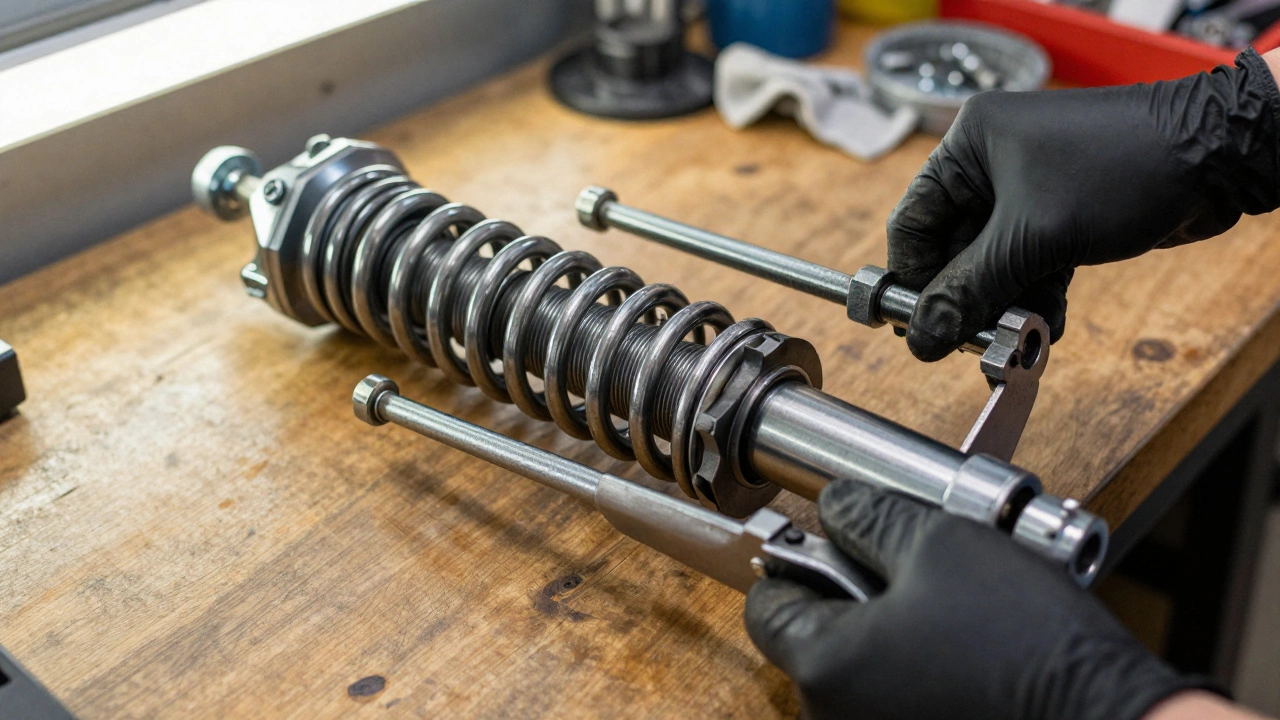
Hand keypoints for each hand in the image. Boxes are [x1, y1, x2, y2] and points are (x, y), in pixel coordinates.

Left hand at [743, 481, 1208, 719]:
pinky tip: (965, 649)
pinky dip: (916, 668)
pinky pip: (895, 696)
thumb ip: (868, 517)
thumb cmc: (1026, 644)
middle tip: (912, 569)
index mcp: (824, 666)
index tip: (833, 541)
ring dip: (889, 631)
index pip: (767, 603)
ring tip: (951, 610)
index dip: (798, 558)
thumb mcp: (938, 542)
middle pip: (813, 636)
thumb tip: (837, 507)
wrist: (1109, 717)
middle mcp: (835, 716)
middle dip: (851, 594)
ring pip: (858, 668)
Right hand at [886, 49, 1279, 360]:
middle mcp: (992, 163)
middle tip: (970, 341)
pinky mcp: (1061, 215)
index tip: (917, 327)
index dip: (913, 279)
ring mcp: (1028, 190)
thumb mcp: (1033, 238)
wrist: (1217, 157)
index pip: (913, 222)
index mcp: (970, 145)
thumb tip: (923, 336)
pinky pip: (1028, 265)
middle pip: (953, 248)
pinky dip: (1034, 297)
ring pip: (993, 263)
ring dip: (1003, 305)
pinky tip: (1046, 327)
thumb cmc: (1123, 168)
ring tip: (1017, 339)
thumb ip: (971, 290)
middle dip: (966, 297)